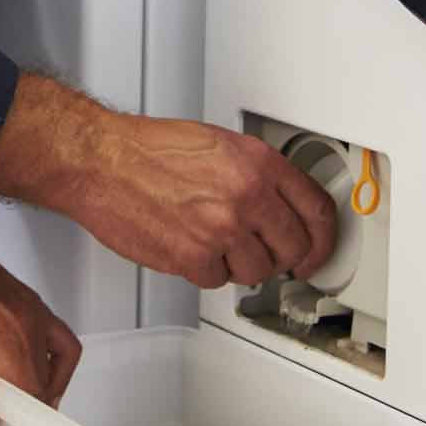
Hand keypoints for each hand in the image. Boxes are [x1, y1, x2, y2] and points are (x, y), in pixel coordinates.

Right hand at [0, 74, 336, 291]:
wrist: (102, 162)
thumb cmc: (149, 149)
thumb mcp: (219, 145)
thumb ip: (256, 174)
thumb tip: (281, 203)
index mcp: (259, 163)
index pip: (317, 210)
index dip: (323, 238)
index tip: (318, 250)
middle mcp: (247, 196)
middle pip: (293, 248)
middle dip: (282, 257)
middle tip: (265, 253)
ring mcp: (222, 229)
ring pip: (257, 271)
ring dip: (240, 264)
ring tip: (215, 242)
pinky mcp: (194, 258)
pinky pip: (218, 280)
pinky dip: (206, 270)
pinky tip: (191, 246)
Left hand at [0, 191, 80, 425]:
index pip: (29, 402)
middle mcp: (22, 324)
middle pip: (42, 391)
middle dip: (19, 416)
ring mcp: (30, 311)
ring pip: (52, 371)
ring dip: (33, 394)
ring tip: (2, 406)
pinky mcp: (28, 303)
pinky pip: (60, 342)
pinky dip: (54, 366)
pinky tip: (31, 376)